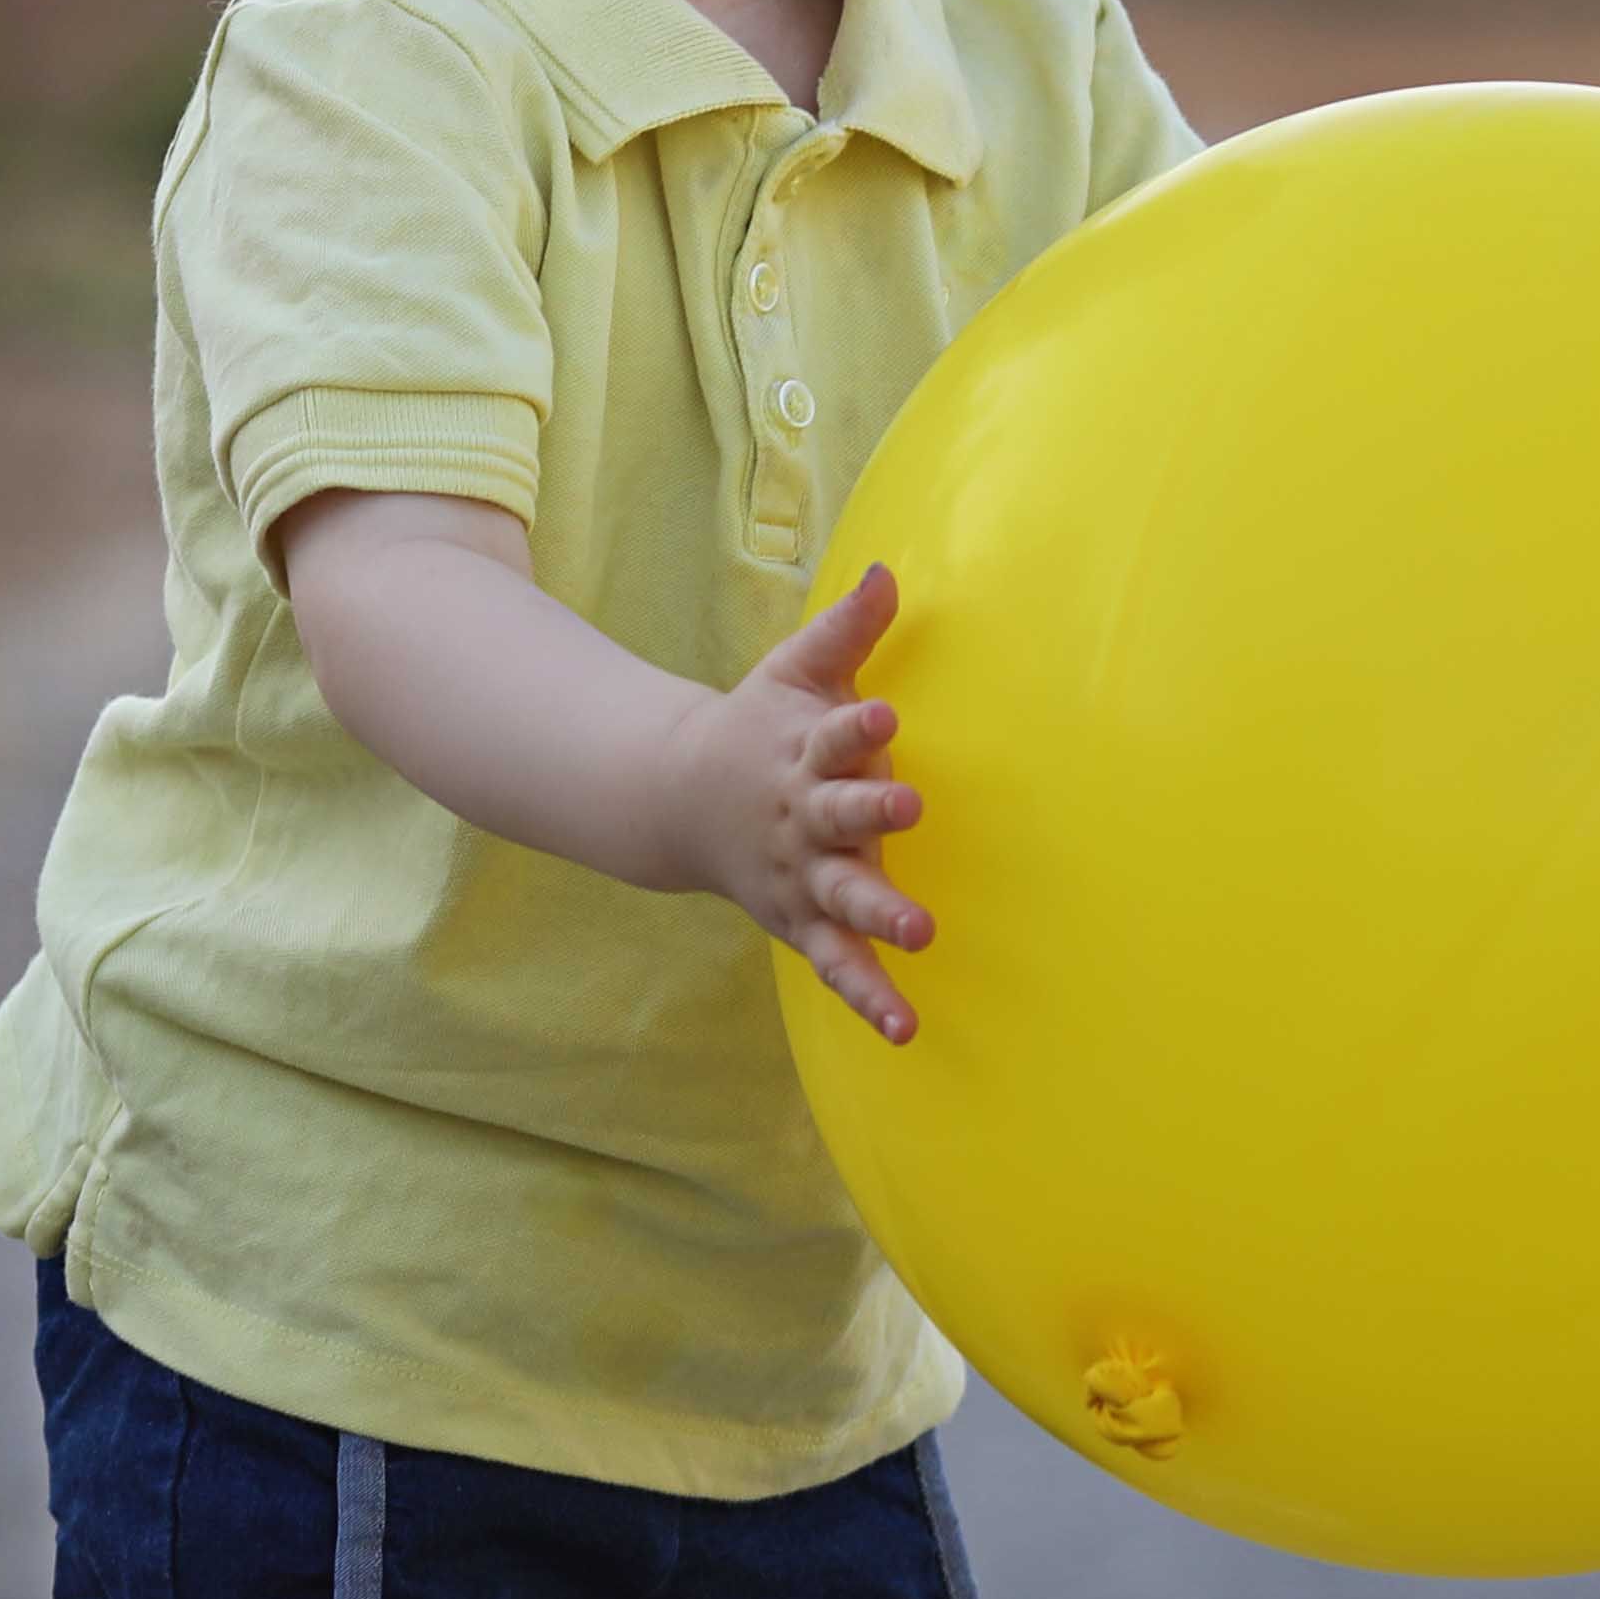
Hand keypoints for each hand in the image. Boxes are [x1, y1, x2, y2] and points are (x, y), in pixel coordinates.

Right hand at [668, 565, 928, 1040]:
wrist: (678, 797)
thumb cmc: (759, 727)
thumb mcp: (794, 672)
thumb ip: (846, 630)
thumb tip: (888, 570)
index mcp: (802, 753)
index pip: (833, 735)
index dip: (857, 727)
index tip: (883, 715)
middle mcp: (802, 819)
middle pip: (839, 817)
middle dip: (871, 816)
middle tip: (909, 811)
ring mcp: (801, 876)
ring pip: (842, 899)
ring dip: (879, 915)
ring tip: (921, 934)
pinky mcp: (804, 923)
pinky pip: (838, 966)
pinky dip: (868, 997)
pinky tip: (905, 1028)